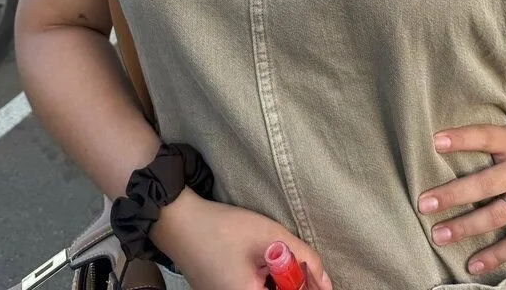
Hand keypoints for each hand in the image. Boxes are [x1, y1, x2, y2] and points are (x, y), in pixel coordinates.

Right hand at [154, 187, 332, 289]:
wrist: (179, 222)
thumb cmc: (223, 228)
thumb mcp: (271, 236)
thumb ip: (304, 259)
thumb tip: (327, 282)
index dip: (305, 287)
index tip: (312, 275)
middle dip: (290, 283)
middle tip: (293, 262)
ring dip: (275, 281)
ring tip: (268, 256)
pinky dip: (261, 281)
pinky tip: (256, 262)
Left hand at [418, 96, 505, 276]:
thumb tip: (482, 81)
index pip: (485, 137)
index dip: (461, 138)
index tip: (435, 142)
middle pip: (484, 184)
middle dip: (452, 194)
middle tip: (423, 202)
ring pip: (495, 216)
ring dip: (465, 227)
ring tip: (438, 234)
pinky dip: (495, 256)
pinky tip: (472, 264)